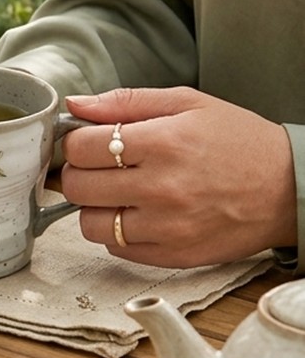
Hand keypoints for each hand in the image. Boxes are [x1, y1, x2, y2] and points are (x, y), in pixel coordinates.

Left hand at [61, 87, 296, 266]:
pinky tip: (136, 213)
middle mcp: (162, 188)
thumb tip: (74, 105)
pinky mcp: (175, 256)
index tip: (86, 143)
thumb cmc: (239, 141)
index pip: (80, 149)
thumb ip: (124, 102)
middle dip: (79, 173)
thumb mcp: (186, 103)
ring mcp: (168, 227)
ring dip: (93, 207)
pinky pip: (117, 249)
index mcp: (162, 143)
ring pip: (90, 224)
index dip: (75, 143)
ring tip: (115, 192)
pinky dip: (116, 232)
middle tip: (96, 167)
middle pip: (78, 187)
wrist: (290, 187)